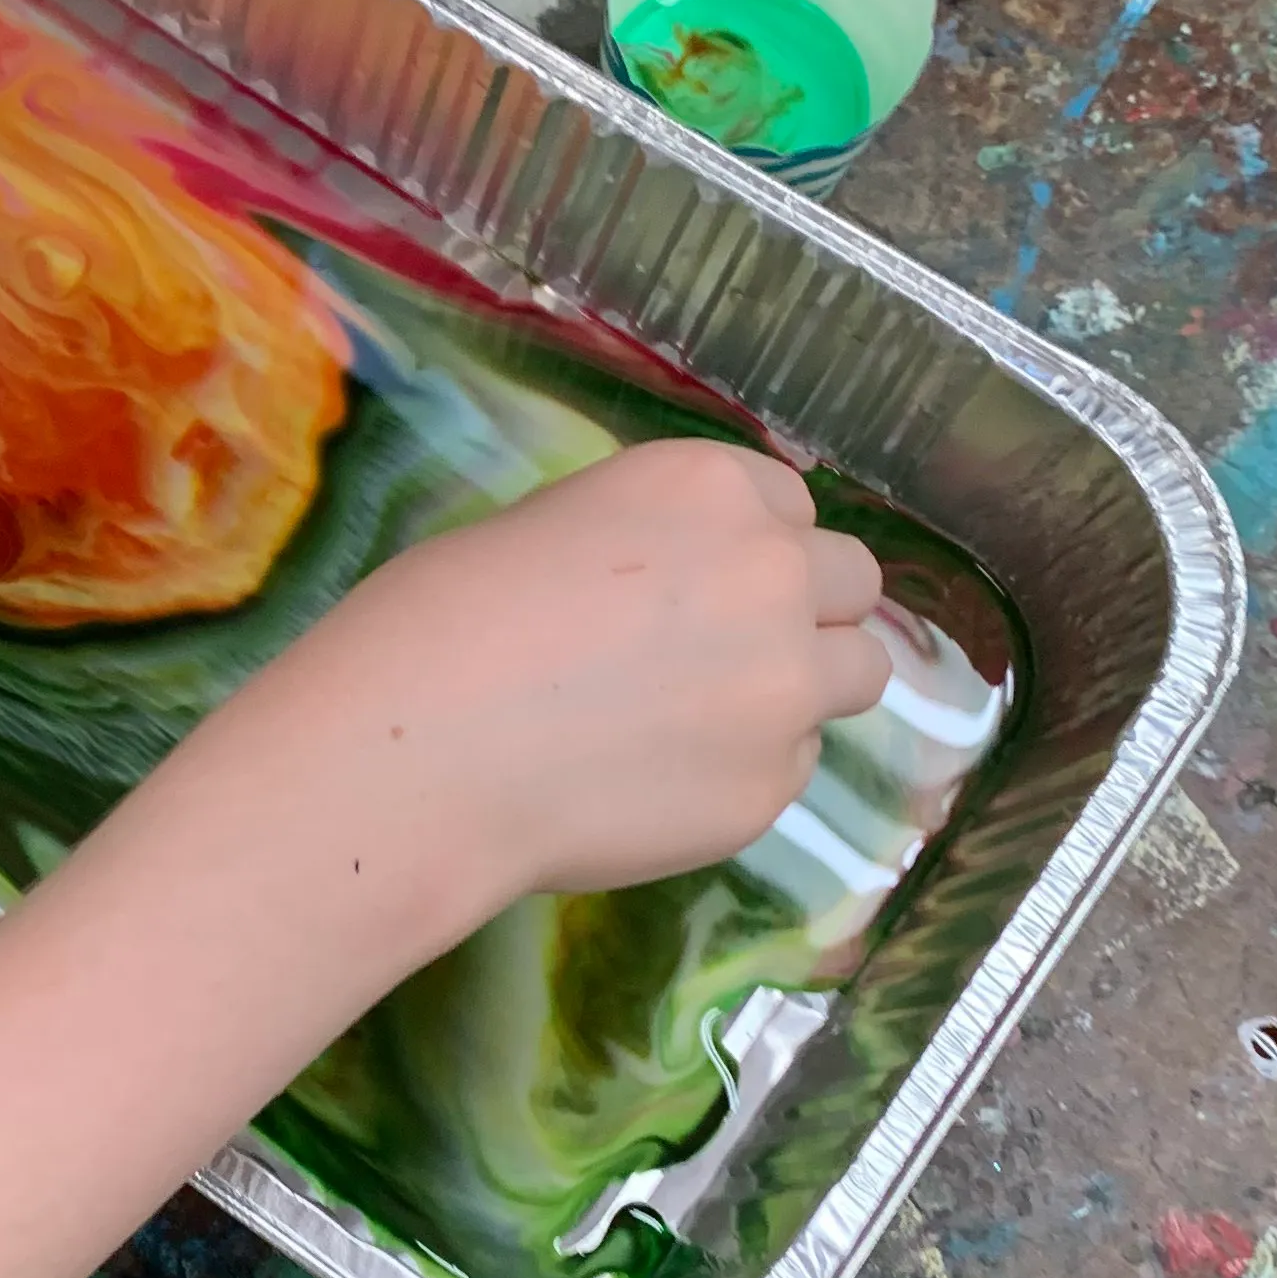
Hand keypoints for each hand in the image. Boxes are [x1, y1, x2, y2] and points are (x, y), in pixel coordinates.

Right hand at [220, 439, 887, 951]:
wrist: (417, 756)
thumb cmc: (440, 623)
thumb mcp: (552, 528)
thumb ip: (651, 546)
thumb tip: (680, 589)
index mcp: (710, 488)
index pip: (792, 504)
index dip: (753, 546)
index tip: (712, 583)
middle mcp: (773, 575)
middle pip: (852, 582)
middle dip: (805, 611)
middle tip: (727, 654)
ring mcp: (785, 688)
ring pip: (858, 676)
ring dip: (803, 688)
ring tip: (711, 721)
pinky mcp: (770, 789)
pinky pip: (794, 767)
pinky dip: (748, 770)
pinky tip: (658, 782)